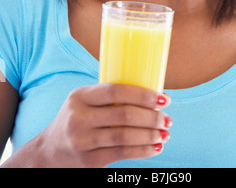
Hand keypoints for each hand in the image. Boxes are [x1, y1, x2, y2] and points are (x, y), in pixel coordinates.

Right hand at [39, 83, 171, 167]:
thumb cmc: (76, 119)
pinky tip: (156, 147)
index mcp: (80, 96)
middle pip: (124, 115)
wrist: (49, 152)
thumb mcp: (84, 102)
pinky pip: (122, 154)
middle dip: (151, 117)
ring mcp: (83, 142)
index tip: (164, 98)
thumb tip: (150, 96)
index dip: (143, 94)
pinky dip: (143, 151)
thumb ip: (108, 97)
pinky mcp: (89, 162)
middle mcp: (79, 118)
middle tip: (167, 118)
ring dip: (150, 135)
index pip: (116, 91)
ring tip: (165, 133)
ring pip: (125, 137)